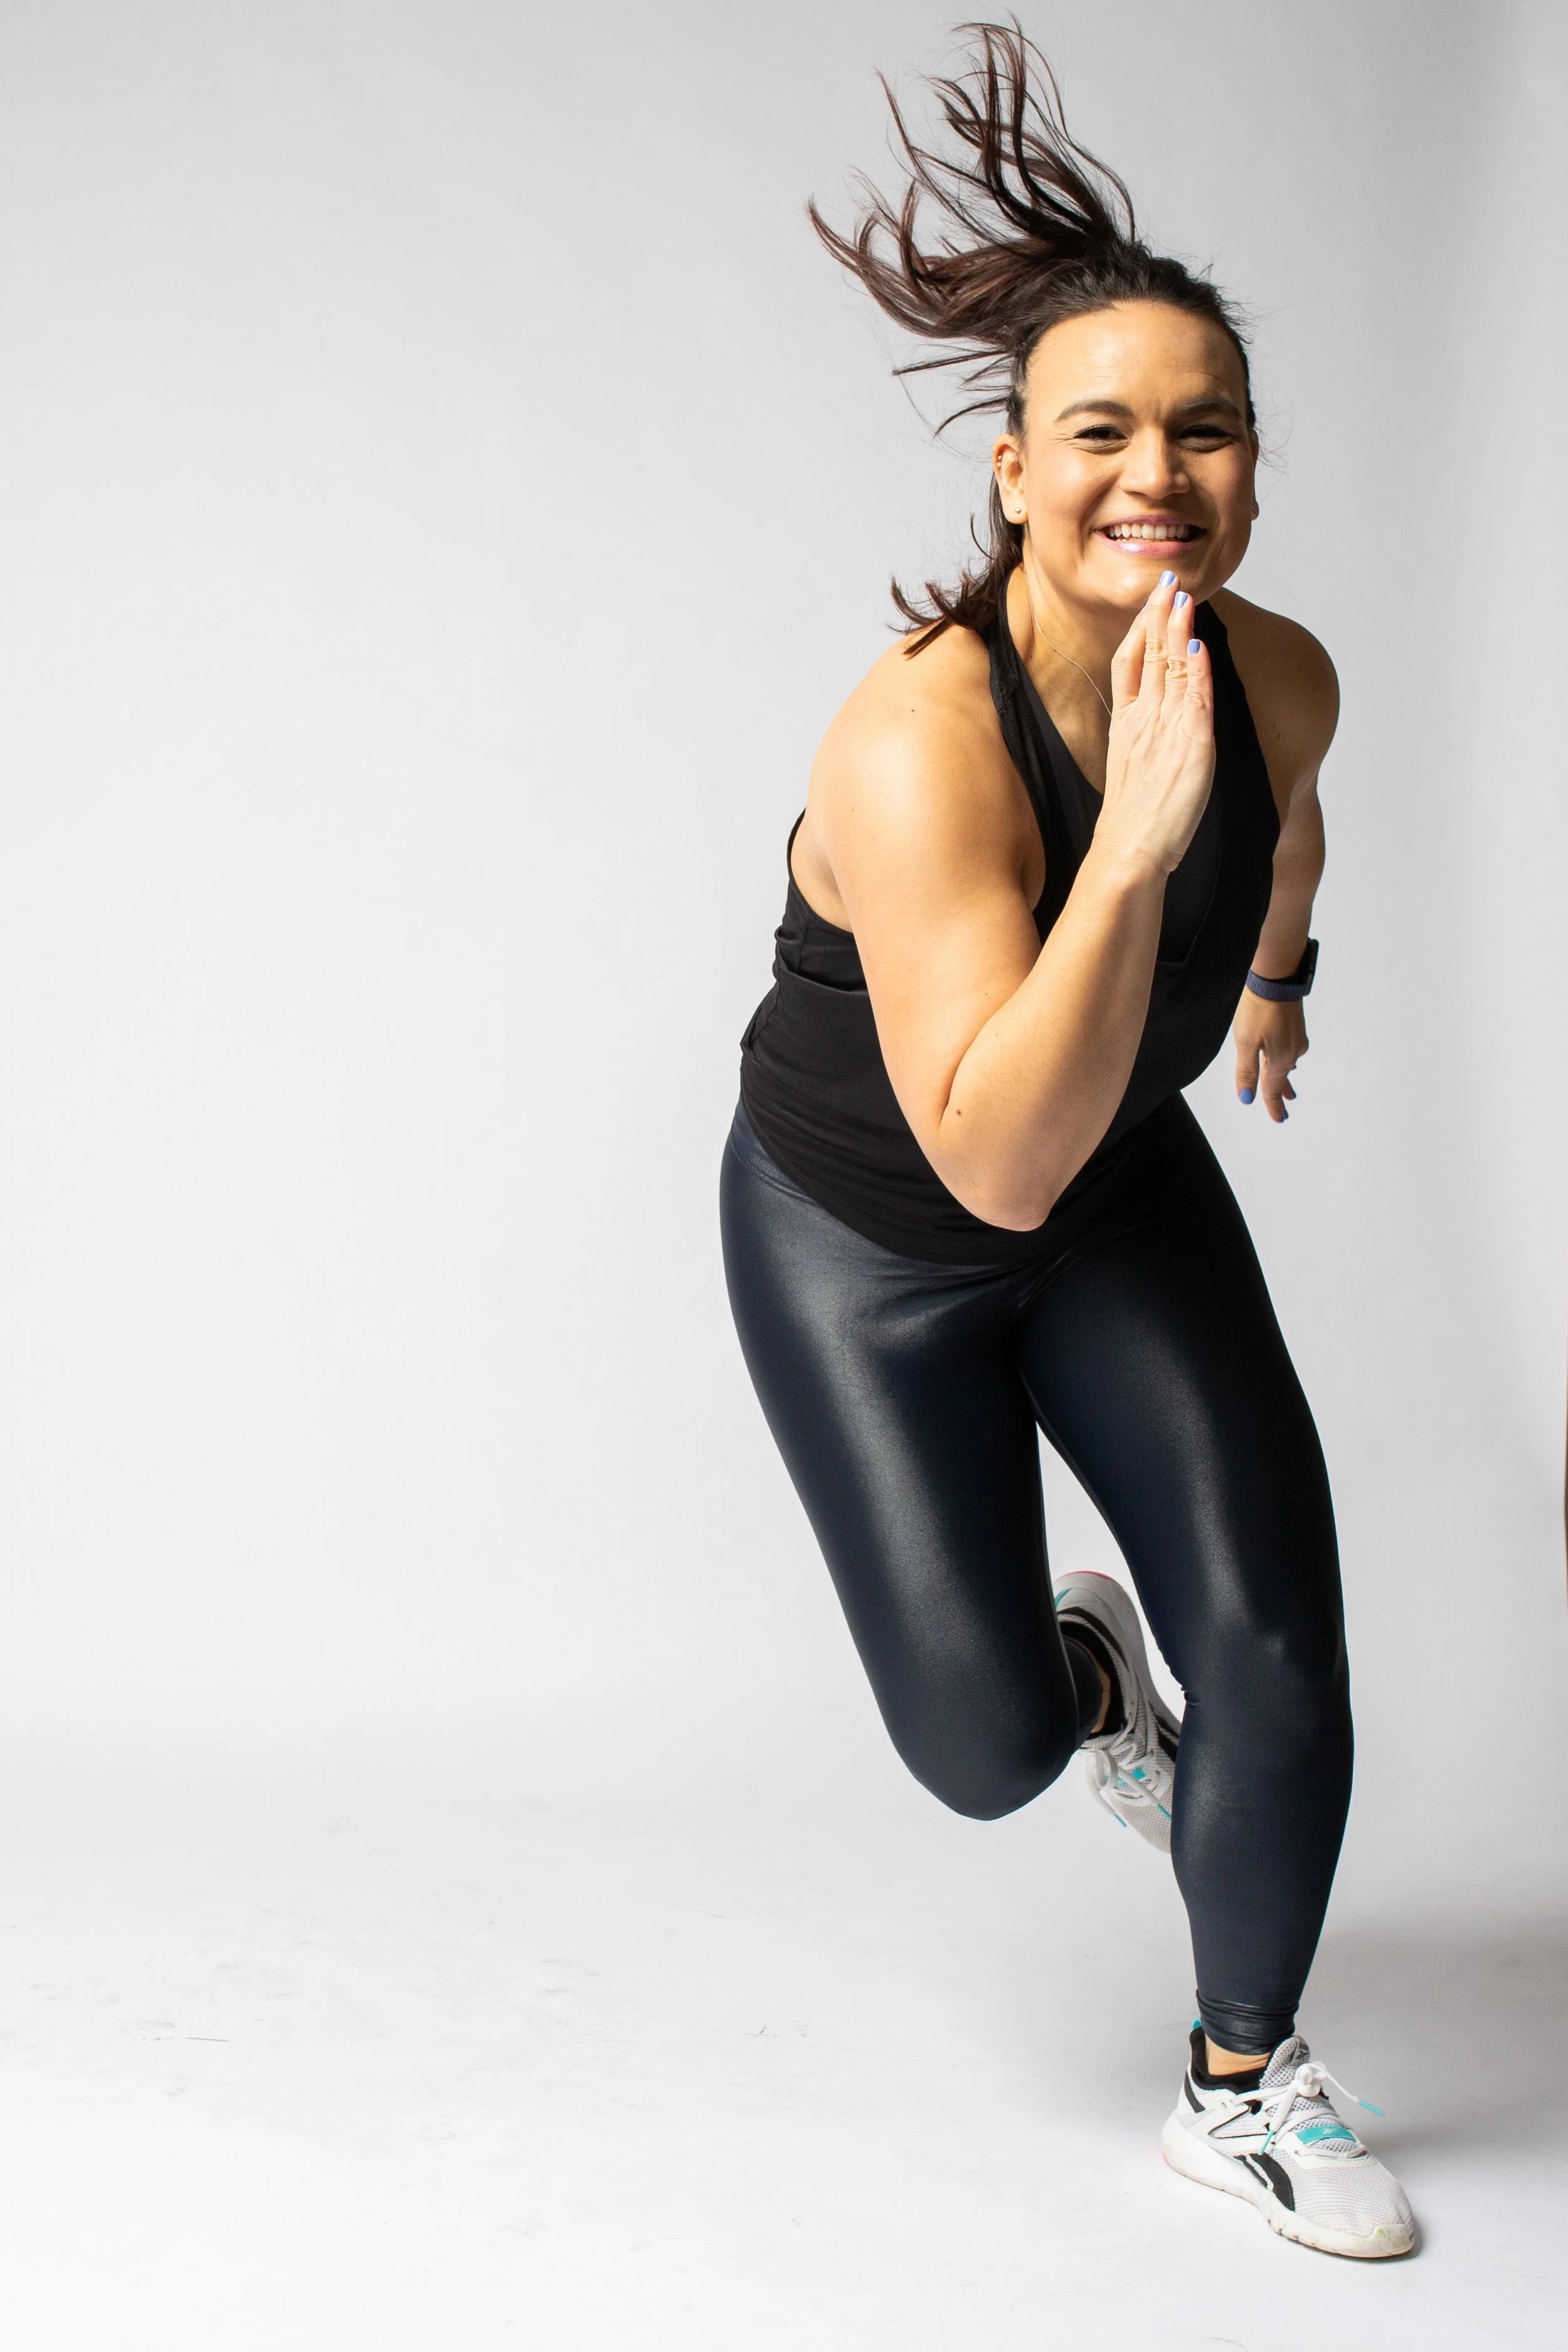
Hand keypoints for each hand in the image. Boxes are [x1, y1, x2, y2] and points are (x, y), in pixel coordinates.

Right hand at [1098, 576, 1215, 877]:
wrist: (1130, 850)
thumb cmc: (1132, 821)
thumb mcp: (1129, 769)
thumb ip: (1140, 737)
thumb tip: (1151, 718)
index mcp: (1125, 725)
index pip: (1129, 664)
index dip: (1140, 630)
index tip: (1149, 604)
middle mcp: (1143, 720)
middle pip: (1148, 656)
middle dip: (1158, 616)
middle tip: (1167, 582)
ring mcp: (1165, 730)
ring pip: (1170, 668)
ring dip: (1178, 630)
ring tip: (1183, 597)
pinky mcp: (1190, 745)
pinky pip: (1194, 696)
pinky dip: (1196, 667)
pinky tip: (1199, 643)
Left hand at [1233, 990, 1306, 1121]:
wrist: (1276, 978)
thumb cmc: (1257, 1009)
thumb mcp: (1245, 1043)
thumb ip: (1246, 1072)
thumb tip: (1247, 1098)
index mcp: (1279, 1060)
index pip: (1274, 1090)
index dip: (1274, 1106)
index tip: (1279, 1120)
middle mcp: (1292, 1052)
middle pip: (1281, 1078)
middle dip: (1280, 1095)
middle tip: (1283, 1112)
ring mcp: (1296, 1038)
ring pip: (1286, 1064)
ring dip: (1283, 1078)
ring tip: (1286, 1090)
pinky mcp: (1295, 1025)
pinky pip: (1288, 1051)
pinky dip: (1284, 1061)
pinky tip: (1284, 1059)